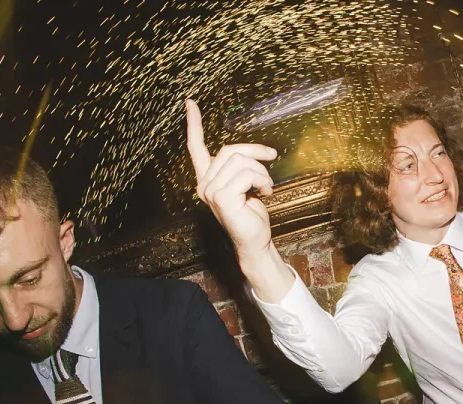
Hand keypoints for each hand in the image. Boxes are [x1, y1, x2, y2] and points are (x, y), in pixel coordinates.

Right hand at [185, 98, 277, 259]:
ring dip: (261, 171)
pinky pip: (246, 174)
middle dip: (255, 152)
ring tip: (267, 186)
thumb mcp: (245, 185)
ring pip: (240, 161)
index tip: (190, 103)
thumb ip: (239, 168)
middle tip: (272, 159)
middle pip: (229, 150)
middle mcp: (204, 184)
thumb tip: (249, 152)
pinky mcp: (221, 198)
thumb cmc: (252, 215)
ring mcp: (210, 191)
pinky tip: (266, 193)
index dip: (193, 125)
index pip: (195, 148)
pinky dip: (261, 180)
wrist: (255, 241)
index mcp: (207, 179)